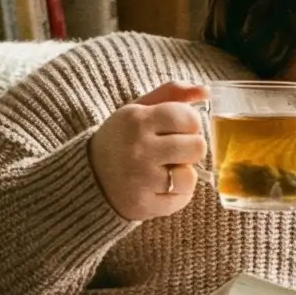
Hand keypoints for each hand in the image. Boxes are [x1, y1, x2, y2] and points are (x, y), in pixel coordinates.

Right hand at [91, 80, 209, 221]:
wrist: (90, 175)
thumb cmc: (122, 138)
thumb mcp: (139, 109)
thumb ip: (172, 94)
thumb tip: (205, 90)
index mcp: (137, 120)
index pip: (189, 119)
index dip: (191, 124)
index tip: (180, 129)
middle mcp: (138, 149)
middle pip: (197, 148)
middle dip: (190, 148)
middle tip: (175, 150)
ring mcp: (140, 180)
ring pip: (190, 177)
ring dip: (183, 174)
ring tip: (166, 170)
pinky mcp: (143, 205)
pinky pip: (181, 199)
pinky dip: (176, 194)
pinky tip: (159, 186)